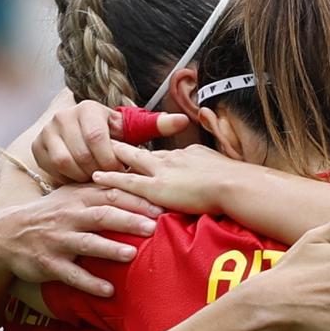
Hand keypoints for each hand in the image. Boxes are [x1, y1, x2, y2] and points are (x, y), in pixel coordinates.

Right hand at [0, 185, 161, 296]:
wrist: (6, 236)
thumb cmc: (51, 214)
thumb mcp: (71, 195)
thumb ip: (101, 189)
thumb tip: (140, 182)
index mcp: (78, 198)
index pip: (111, 194)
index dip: (136, 200)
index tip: (161, 206)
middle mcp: (69, 217)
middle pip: (102, 216)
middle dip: (128, 221)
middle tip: (153, 227)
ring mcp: (57, 241)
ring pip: (86, 244)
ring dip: (110, 250)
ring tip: (132, 255)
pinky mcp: (48, 264)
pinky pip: (71, 275)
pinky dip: (90, 283)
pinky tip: (109, 290)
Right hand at [32, 101, 189, 184]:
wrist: (77, 140)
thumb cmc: (111, 138)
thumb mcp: (131, 131)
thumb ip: (156, 125)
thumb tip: (184, 120)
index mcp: (89, 108)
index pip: (98, 137)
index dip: (111, 159)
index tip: (123, 170)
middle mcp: (64, 116)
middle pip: (82, 153)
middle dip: (101, 171)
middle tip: (113, 182)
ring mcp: (47, 131)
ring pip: (67, 163)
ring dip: (85, 178)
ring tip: (99, 183)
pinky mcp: (37, 148)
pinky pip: (54, 171)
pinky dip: (70, 180)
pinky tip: (82, 183)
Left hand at [92, 142, 243, 213]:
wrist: (233, 184)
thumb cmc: (235, 180)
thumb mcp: (224, 167)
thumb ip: (213, 170)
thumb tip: (217, 173)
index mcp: (188, 154)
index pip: (164, 154)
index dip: (150, 155)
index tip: (140, 152)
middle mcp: (172, 158)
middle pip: (143, 152)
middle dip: (124, 148)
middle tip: (107, 143)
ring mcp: (162, 172)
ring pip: (130, 161)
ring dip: (112, 158)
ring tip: (94, 155)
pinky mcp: (156, 188)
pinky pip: (127, 182)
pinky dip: (111, 178)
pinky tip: (96, 177)